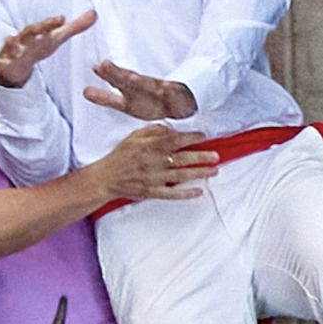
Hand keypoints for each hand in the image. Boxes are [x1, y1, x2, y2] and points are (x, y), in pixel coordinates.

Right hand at [0, 10, 96, 87]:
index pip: (46, 26)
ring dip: (11, 43)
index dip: (52, 22)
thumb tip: (95, 13)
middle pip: (30, 32)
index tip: (62, 18)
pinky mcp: (3, 64)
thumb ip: (76, 27)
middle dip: (37, 29)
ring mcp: (13, 51)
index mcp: (38, 34)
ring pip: (12, 46)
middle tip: (44, 26)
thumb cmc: (39, 48)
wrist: (18, 65)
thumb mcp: (57, 39)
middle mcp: (25, 39)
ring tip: (8, 38)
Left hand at [84, 60, 196, 119]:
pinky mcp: (175, 95)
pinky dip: (166, 90)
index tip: (96, 68)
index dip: (108, 75)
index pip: (118, 81)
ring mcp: (161, 90)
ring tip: (131, 79)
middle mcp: (144, 87)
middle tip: (104, 66)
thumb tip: (85, 91)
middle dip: (118, 74)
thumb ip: (106, 98)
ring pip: (149, 85)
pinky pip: (170, 93)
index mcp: (132, 90)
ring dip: (139, 81)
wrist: (183, 106)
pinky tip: (164, 87)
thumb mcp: (126, 103)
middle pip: (130, 79)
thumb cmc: (153, 103)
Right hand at [91, 124, 217, 202]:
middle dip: (202, 157)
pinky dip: (186, 194)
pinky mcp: (152, 192)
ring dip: (199, 173)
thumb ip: (153, 131)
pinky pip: (172, 194)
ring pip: (182, 175)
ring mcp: (155, 178)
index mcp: (151, 146)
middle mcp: (155, 162)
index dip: (192, 137)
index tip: (204, 136)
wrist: (106, 177)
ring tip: (214, 171)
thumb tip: (171, 128)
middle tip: (216, 156)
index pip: (176, 139)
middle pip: (184, 158)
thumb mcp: (135, 136)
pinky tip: (199, 192)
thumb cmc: (121, 155)